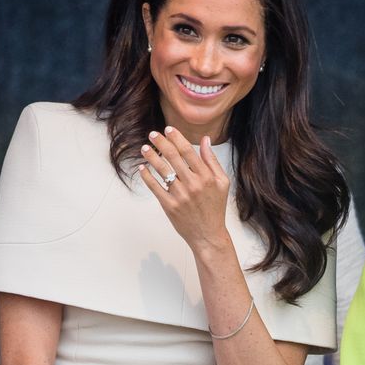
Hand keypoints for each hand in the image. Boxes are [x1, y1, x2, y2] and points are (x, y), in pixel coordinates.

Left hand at [139, 127, 230, 251]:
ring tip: (144, 148)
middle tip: (152, 134)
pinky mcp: (170, 206)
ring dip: (151, 157)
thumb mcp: (222, 183)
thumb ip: (212, 161)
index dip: (176, 138)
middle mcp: (193, 185)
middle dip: (161, 143)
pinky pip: (155, 187)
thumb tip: (205, 140)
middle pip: (173, 157)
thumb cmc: (215, 208)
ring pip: (162, 171)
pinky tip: (143, 168)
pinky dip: (147, 176)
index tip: (168, 129)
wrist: (208, 235)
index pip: (188, 151)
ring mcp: (180, 196)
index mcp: (206, 177)